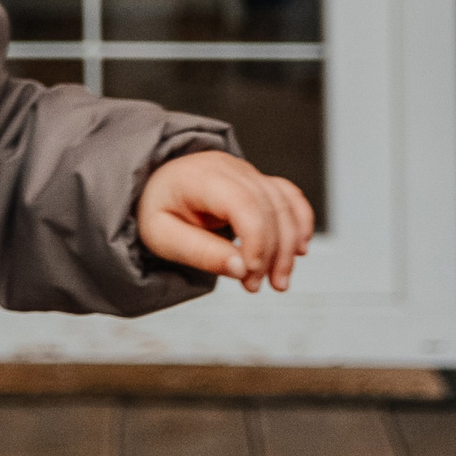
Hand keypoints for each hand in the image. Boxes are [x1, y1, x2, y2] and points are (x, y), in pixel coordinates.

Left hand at [136, 149, 314, 292]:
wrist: (155, 184)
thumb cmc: (157, 208)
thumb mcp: (162, 236)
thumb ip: (200, 252)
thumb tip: (241, 270)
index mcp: (200, 177)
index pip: (243, 204)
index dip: (256, 241)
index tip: (249, 273)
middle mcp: (229, 169)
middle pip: (269, 208)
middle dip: (272, 253)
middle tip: (256, 286)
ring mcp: (247, 172)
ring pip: (284, 205)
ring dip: (289, 246)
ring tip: (277, 281)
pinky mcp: (258, 181)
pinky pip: (290, 197)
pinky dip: (300, 222)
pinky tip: (300, 250)